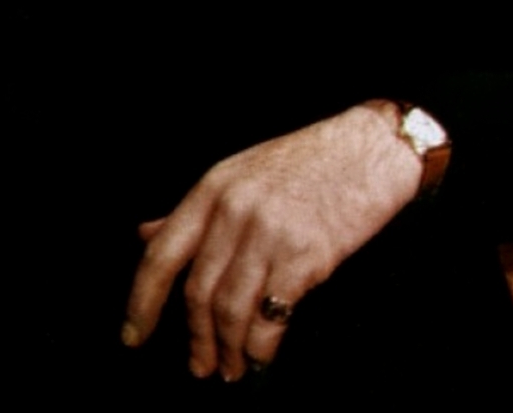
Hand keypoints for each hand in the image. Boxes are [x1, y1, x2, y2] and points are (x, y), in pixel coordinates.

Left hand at [122, 101, 421, 380]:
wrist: (378, 147)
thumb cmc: (317, 158)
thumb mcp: (246, 170)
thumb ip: (197, 208)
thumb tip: (147, 233)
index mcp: (214, 188)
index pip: (161, 255)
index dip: (142, 302)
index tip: (134, 335)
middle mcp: (234, 212)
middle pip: (198, 293)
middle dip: (197, 338)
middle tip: (201, 364)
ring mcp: (270, 234)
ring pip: (231, 310)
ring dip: (228, 348)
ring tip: (234, 366)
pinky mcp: (306, 256)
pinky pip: (271, 315)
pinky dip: (263, 344)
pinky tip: (264, 353)